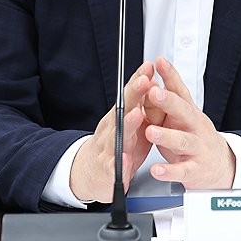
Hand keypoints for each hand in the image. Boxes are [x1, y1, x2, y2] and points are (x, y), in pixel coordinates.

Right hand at [69, 63, 158, 202]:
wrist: (89, 173)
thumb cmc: (115, 145)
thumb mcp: (130, 124)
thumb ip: (140, 105)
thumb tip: (150, 81)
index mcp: (119, 118)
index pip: (129, 95)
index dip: (138, 81)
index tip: (149, 67)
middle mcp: (111, 129)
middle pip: (123, 109)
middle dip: (133, 94)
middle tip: (144, 82)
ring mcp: (108, 149)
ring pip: (117, 135)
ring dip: (128, 124)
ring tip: (137, 115)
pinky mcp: (108, 171)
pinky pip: (114, 167)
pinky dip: (120, 164)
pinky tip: (125, 160)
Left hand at [142, 57, 235, 188]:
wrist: (220, 166)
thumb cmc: (194, 137)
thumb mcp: (182, 117)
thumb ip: (167, 100)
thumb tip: (151, 78)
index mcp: (189, 112)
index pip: (180, 90)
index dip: (170, 75)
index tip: (159, 62)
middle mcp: (195, 127)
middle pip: (184, 112)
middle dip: (169, 101)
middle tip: (154, 92)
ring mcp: (197, 148)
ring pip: (183, 141)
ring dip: (166, 136)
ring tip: (150, 131)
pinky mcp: (195, 170)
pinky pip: (182, 170)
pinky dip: (169, 171)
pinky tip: (156, 169)